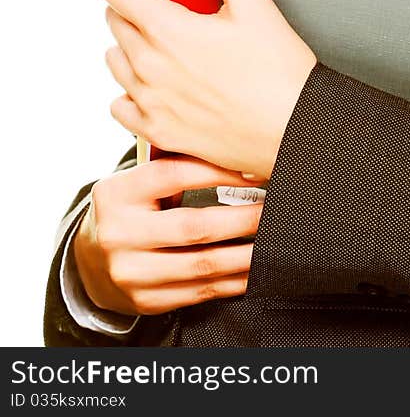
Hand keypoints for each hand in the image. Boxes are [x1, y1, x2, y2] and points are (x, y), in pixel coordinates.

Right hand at [74, 157, 264, 316]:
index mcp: (118, 193)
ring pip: (202, 264)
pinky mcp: (145, 300)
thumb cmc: (129, 208)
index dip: (219, 171)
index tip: (254, 172)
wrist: (90, 259)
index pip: (175, 174)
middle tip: (274, 209)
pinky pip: (199, 292)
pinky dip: (232, 281)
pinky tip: (252, 269)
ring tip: (272, 241)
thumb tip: (237, 153)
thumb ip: (174, 165)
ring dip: (245, 254)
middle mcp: (120, 233)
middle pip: (194, 226)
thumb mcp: (136, 181)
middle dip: (243, 219)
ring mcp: (131, 272)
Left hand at [99, 0, 317, 180]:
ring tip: (176, 47)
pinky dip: (136, 89)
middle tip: (177, 11)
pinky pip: (120, 103)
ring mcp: (149, 103)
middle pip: (113, 20)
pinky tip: (168, 82)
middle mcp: (148, 67)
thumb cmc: (279, 70)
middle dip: (137, 7)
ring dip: (135, 46)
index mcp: (166, 30)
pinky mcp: (156, 131)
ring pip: (115, 60)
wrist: (295, 130)